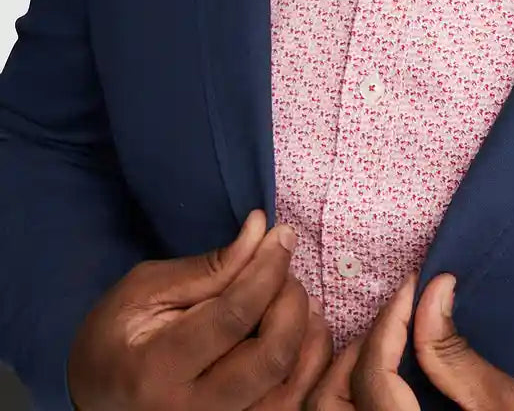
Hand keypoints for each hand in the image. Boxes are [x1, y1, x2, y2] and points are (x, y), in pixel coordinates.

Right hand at [67, 209, 332, 409]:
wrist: (96, 401)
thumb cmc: (115, 340)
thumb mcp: (144, 291)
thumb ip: (208, 267)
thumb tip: (261, 230)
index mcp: (156, 370)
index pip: (232, 317)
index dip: (266, 270)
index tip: (282, 235)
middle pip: (270, 358)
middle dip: (290, 302)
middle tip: (285, 270)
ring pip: (288, 390)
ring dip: (306, 334)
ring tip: (296, 298)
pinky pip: (289, 407)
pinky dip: (307, 366)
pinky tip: (301, 332)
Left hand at [306, 272, 513, 409]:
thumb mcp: (505, 409)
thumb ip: (455, 355)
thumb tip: (433, 289)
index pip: (370, 378)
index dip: (390, 322)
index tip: (415, 285)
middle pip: (328, 406)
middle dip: (357, 352)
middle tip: (398, 316)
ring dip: (347, 377)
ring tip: (389, 344)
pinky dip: (354, 402)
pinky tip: (385, 379)